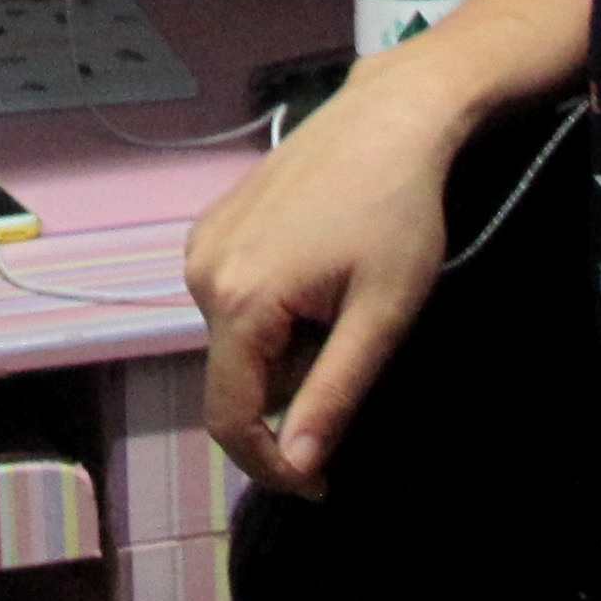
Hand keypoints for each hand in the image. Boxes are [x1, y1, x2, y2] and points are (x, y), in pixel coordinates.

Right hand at [183, 58, 463, 497]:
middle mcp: (201, 273)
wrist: (392, 117)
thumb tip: (299, 468)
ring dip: (289, 342)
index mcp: (239, 300)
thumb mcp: (382, 315)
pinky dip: (277, 307)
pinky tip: (319, 265)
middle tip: (358, 332)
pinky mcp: (212, 224)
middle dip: (297, 379)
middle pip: (241, 378)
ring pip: (240, 340)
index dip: (271, 465)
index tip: (322, 484)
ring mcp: (202, 244)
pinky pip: (235, 298)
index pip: (229, 418)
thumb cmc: (399, 213)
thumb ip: (333, 395)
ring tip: (343, 290)